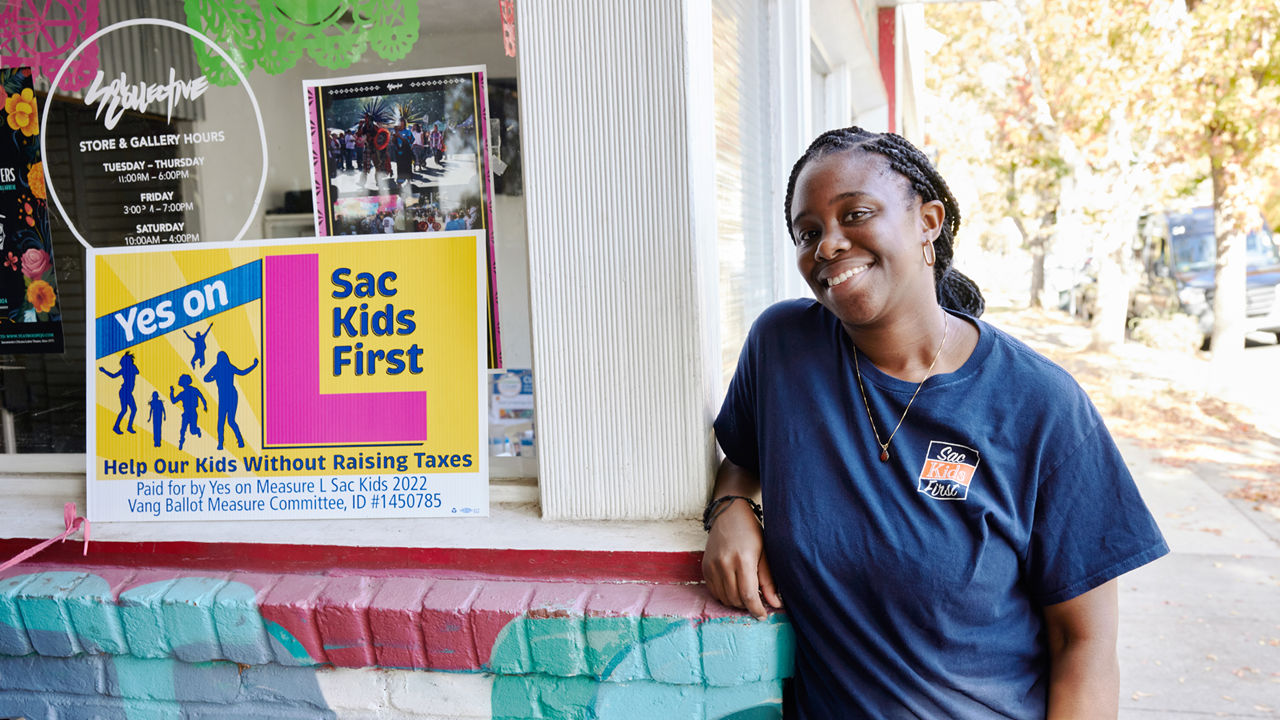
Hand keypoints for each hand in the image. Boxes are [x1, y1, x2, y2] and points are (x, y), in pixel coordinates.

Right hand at [702, 498, 781, 619]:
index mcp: (743, 560)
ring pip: (724, 598)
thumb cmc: (751, 532)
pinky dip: (724, 595)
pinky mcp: (705, 567)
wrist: (729, 513)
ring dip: (736, 601)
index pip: (748, 595)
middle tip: (756, 600)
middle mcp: (724, 564)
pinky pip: (714, 591)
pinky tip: (733, 587)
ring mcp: (712, 566)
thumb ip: (768, 581)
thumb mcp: (765, 554)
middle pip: (735, 599)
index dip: (756, 609)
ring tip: (745, 593)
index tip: (763, 615)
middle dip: (747, 605)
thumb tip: (776, 604)